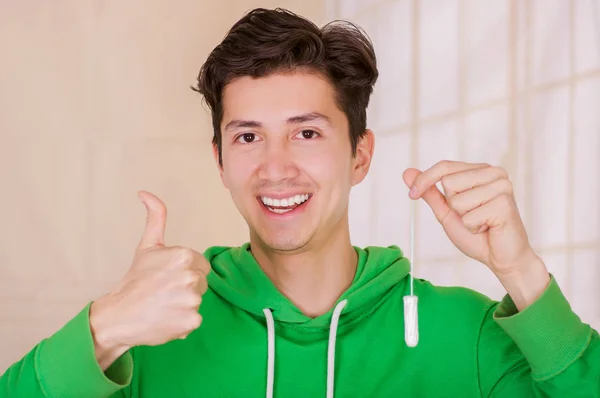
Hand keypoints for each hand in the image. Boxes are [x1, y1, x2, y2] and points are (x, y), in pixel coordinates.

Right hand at [90, 191, 209, 369]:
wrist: (118, 316)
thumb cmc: (134, 280)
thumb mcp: (147, 246)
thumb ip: (155, 217)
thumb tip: (144, 192)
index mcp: (184, 256)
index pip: (201, 266)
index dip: (185, 272)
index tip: (167, 278)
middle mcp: (191, 277)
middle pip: (202, 283)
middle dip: (186, 288)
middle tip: (163, 292)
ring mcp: (192, 300)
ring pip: (198, 301)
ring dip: (184, 305)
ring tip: (163, 305)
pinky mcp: (192, 321)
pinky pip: (195, 319)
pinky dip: (182, 322)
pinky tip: (165, 318)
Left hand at [403, 161, 549, 308]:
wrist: (501, 258)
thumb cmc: (477, 234)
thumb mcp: (447, 211)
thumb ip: (429, 192)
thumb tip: (407, 172)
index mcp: (480, 170)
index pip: (444, 166)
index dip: (424, 180)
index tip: (412, 195)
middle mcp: (494, 173)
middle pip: (449, 182)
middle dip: (453, 206)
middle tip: (472, 216)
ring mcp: (502, 186)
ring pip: (457, 200)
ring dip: (464, 218)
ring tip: (482, 222)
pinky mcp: (504, 204)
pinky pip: (469, 216)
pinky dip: (474, 227)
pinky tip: (488, 228)